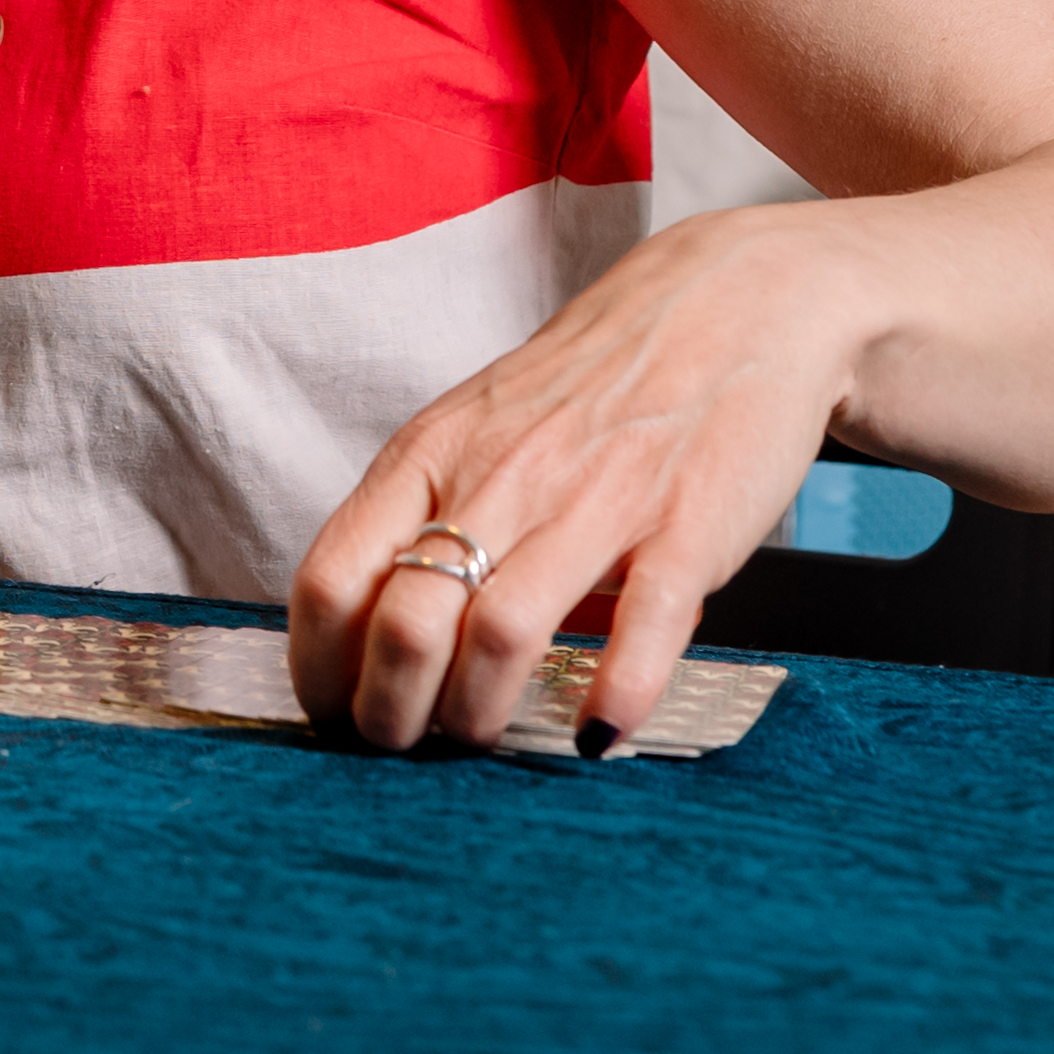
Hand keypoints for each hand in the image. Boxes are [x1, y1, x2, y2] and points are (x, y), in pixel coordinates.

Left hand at [287, 202, 858, 750]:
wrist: (736, 305)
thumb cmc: (591, 386)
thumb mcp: (475, 429)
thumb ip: (425, 513)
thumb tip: (368, 630)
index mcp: (431, 454)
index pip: (332, 575)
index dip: (317, 664)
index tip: (331, 710)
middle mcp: (502, 476)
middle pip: (405, 621)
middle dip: (389, 710)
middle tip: (402, 747)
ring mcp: (598, 500)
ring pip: (502, 631)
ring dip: (479, 712)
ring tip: (482, 739)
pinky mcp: (690, 524)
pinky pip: (645, 624)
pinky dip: (614, 692)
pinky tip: (596, 732)